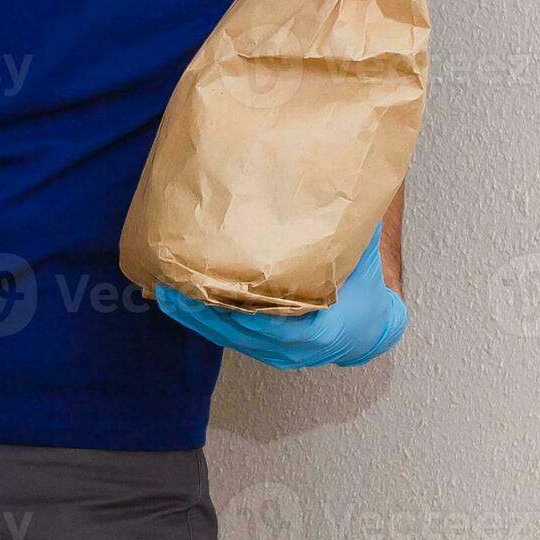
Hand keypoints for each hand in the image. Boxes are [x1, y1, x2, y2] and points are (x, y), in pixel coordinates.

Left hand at [155, 224, 406, 369]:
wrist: (374, 318)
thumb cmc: (363, 282)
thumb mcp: (355, 251)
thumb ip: (336, 228)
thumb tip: (315, 185)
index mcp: (319, 330)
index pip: (263, 322)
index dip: (227, 307)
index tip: (199, 285)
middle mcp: (296, 350)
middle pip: (238, 332)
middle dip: (200, 311)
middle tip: (167, 285)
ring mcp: (280, 355)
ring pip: (231, 338)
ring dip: (197, 318)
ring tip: (165, 292)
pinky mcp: (268, 352)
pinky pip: (233, 338)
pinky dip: (207, 323)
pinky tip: (183, 305)